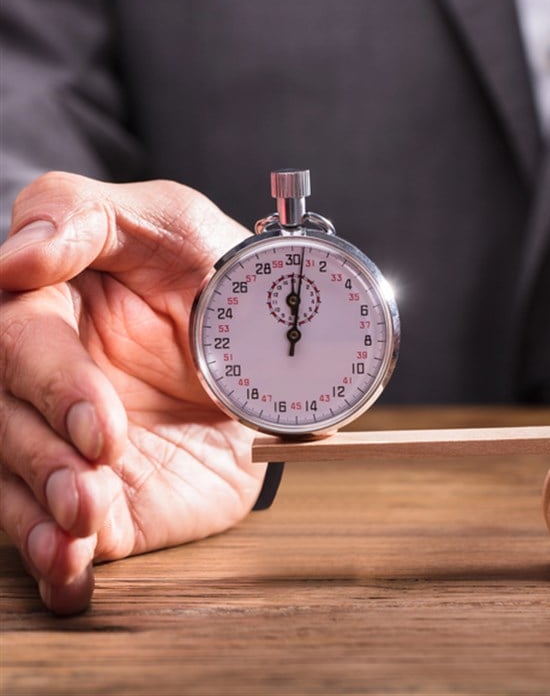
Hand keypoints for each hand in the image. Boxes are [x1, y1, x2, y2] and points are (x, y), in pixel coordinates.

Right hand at [0, 172, 262, 613]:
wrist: (273, 352)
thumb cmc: (213, 272)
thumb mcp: (169, 220)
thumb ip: (86, 219)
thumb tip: (15, 255)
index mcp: (44, 304)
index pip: (15, 337)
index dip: (51, 378)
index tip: (93, 417)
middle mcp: (42, 378)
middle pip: (8, 414)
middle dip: (47, 449)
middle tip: (101, 461)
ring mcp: (63, 443)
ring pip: (15, 481)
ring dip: (42, 510)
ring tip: (84, 525)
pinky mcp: (99, 498)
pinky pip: (57, 539)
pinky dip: (57, 564)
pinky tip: (71, 580)